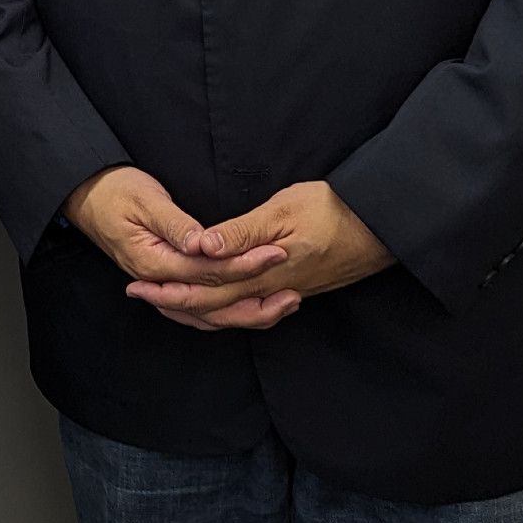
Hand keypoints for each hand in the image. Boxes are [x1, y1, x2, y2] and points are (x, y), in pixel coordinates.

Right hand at [63, 166, 300, 331]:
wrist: (86, 195)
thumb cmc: (115, 191)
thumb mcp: (146, 199)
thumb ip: (176, 224)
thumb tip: (203, 244)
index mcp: (152, 262)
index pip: (207, 271)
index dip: (244, 264)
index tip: (276, 253)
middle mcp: (157, 282)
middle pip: (212, 302)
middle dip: (256, 293)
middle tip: (293, 287)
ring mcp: (160, 286)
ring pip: (208, 314)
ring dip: (247, 312)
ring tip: (284, 305)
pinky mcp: (165, 283)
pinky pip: (199, 309)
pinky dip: (227, 312)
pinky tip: (251, 307)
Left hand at [126, 180, 394, 328]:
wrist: (385, 226)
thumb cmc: (334, 209)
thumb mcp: (282, 211)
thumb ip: (240, 232)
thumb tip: (200, 247)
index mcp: (262, 274)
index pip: (205, 291)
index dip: (169, 290)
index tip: (137, 286)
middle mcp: (271, 290)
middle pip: (215, 308)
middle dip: (174, 302)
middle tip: (140, 294)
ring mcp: (286, 291)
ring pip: (234, 312)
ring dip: (198, 308)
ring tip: (169, 300)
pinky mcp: (298, 287)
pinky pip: (253, 308)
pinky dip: (228, 309)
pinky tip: (219, 303)